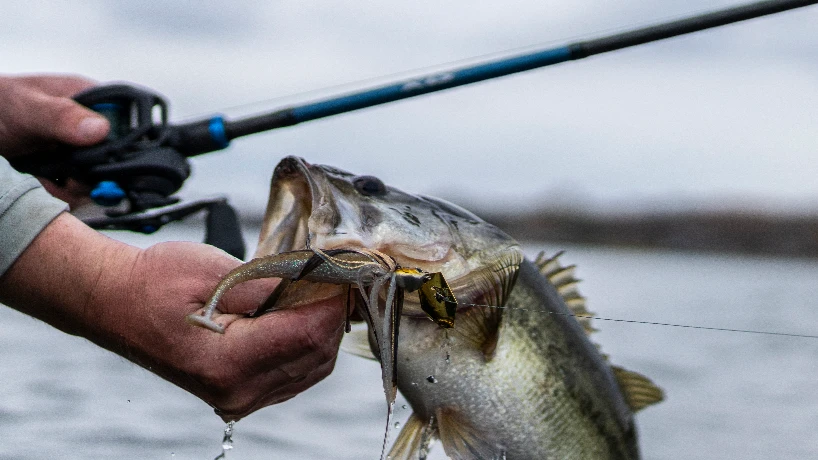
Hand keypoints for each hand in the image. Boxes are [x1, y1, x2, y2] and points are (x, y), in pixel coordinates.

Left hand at [0, 74, 110, 207]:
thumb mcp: (27, 109)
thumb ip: (61, 117)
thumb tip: (100, 129)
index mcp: (93, 101)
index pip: (129, 127)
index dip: (122, 149)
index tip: (102, 164)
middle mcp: (92, 125)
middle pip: (117, 158)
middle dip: (94, 175)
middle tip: (70, 179)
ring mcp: (81, 147)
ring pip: (99, 177)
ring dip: (76, 187)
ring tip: (53, 182)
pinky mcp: (68, 166)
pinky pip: (80, 186)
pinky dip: (65, 192)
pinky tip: (48, 184)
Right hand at [102, 241, 348, 420]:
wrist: (114, 302)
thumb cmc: (153, 282)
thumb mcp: (214, 271)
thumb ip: (270, 283)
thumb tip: (318, 281)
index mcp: (227, 363)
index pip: (307, 335)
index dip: (333, 302)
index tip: (344, 272)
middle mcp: (237, 390)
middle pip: (316, 354)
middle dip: (333, 313)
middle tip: (336, 277)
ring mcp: (238, 396)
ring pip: (311, 367)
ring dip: (323, 329)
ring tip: (320, 292)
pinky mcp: (240, 392)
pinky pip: (294, 374)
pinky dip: (307, 344)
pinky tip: (302, 314)